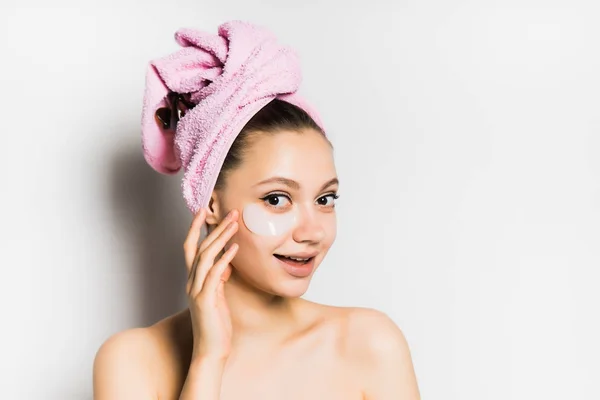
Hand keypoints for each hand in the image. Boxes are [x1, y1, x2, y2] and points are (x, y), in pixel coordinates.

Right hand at [183, 208, 239, 361]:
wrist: (211, 350)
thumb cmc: (216, 324)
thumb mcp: (218, 296)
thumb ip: (219, 278)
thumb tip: (227, 262)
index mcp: (194, 280)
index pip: (191, 248)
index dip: (196, 228)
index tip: (204, 210)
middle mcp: (192, 282)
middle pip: (200, 248)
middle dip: (214, 227)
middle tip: (230, 212)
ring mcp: (197, 291)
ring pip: (206, 257)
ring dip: (220, 238)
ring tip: (234, 224)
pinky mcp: (206, 300)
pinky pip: (215, 275)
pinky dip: (225, 259)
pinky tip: (235, 249)